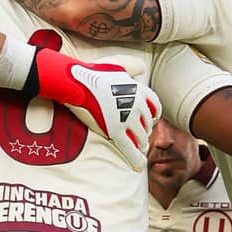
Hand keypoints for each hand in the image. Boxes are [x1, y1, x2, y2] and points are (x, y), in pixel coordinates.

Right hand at [35, 51, 161, 169]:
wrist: (76, 81)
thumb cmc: (93, 72)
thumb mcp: (117, 64)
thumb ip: (131, 66)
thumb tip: (142, 67)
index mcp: (139, 90)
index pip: (155, 107)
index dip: (153, 116)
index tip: (148, 121)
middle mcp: (137, 105)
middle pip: (148, 125)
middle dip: (145, 132)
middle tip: (140, 138)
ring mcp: (127, 119)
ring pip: (141, 138)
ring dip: (140, 145)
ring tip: (137, 149)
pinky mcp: (115, 131)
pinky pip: (130, 149)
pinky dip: (136, 159)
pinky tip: (139, 166)